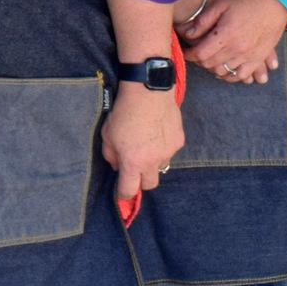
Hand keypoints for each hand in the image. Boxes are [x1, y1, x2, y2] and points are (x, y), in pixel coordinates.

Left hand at [102, 84, 183, 205]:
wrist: (148, 91)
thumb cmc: (123, 112)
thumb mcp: (107, 135)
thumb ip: (111, 156)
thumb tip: (117, 167)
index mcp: (133, 162)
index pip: (130, 190)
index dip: (123, 194)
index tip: (121, 192)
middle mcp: (154, 161)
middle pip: (150, 184)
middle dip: (141, 181)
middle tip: (134, 168)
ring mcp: (169, 152)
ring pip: (161, 167)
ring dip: (153, 162)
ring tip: (145, 144)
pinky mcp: (179, 141)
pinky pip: (169, 151)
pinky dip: (162, 147)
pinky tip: (156, 132)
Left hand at [180, 0, 286, 85]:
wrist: (275, 4)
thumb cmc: (246, 2)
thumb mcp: (221, 4)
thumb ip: (203, 21)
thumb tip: (189, 35)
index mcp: (226, 35)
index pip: (201, 54)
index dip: (189, 55)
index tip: (185, 52)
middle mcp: (237, 49)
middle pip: (211, 64)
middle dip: (199, 61)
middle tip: (195, 55)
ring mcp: (249, 56)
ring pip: (224, 72)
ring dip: (213, 68)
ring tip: (209, 61)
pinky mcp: (258, 59)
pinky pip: (242, 76)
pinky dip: (231, 76)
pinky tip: (225, 70)